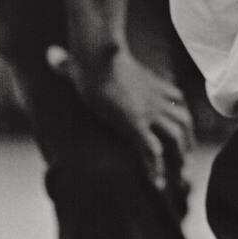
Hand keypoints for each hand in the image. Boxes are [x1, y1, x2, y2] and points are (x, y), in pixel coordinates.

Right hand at [47, 44, 193, 190]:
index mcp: (152, 83)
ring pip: (176, 137)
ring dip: (178, 160)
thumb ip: (71, 62)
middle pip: (184, 122)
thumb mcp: (89, 59)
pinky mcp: (135, 122)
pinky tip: (155, 184)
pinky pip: (152, 150)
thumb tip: (50, 54)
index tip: (180, 137)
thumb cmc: (90, 54)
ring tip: (176, 181)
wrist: (96, 55)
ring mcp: (148, 111)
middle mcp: (156, 98)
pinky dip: (156, 168)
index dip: (181, 119)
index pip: (178, 102)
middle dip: (187, 144)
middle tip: (184, 166)